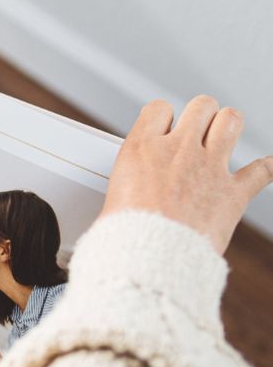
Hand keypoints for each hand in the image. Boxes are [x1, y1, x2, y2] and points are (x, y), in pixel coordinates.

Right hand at [101, 96, 272, 254]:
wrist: (151, 261)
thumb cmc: (125, 237)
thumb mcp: (110, 203)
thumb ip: (124, 190)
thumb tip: (117, 207)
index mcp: (141, 150)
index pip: (158, 109)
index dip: (161, 118)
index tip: (161, 131)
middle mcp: (178, 150)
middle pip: (200, 106)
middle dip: (200, 117)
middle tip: (195, 134)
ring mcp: (209, 168)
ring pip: (231, 120)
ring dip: (228, 127)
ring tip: (222, 138)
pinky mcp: (234, 193)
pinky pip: (263, 170)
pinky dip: (268, 168)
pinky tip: (269, 166)